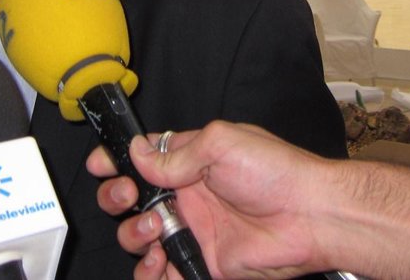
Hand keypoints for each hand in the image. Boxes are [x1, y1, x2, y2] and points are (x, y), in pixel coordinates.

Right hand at [89, 121, 334, 279]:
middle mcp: (187, 196)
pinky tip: (159, 260)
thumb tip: (138, 153)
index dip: (116, 161)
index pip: (141, 159)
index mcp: (190, 161)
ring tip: (152, 229)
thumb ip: (175, 152)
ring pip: (138, 237)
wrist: (309, 216)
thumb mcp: (222, 143)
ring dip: (132, 234)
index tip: (100, 165)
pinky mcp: (201, 264)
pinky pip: (161, 273)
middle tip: (127, 197)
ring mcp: (192, 231)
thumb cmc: (275, 172)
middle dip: (115, 197)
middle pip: (130, 199)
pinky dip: (149, 271)